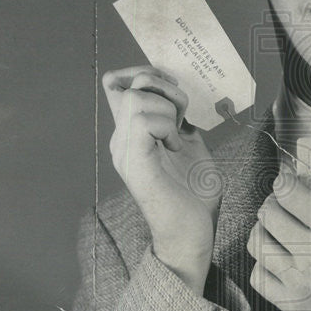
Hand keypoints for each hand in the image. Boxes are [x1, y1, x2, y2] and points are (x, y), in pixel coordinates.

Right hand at [103, 65, 220, 292]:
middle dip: (164, 88)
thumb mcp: (191, 148)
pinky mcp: (135, 163)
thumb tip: (182, 104)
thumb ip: (181, 125)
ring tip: (178, 136)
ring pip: (136, 99)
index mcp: (132, 136)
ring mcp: (125, 152)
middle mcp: (121, 141)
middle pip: (129, 85)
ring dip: (167, 109)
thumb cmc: (193, 198)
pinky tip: (174, 147)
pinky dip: (165, 126)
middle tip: (183, 116)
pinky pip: (142, 121)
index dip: (144, 74)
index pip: (117, 86)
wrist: (191, 235)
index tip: (172, 91)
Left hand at [246, 165, 310, 310]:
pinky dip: (263, 263)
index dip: (285, 180)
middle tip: (286, 204)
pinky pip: (257, 275)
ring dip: (264, 230)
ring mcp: (298, 282)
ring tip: (280, 230)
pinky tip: (280, 260)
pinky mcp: (291, 305)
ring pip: (256, 242)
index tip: (290, 180)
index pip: (288, 192)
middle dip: (274, 202)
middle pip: (267, 213)